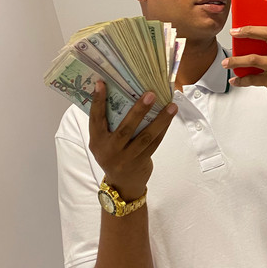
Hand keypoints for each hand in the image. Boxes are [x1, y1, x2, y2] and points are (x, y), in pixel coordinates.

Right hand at [89, 82, 177, 200]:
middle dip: (139, 110)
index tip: (101, 83)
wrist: (121, 184)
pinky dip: (163, 129)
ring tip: (171, 106)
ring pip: (146, 136)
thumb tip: (118, 94)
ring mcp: (127, 157)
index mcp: (97, 141)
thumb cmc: (112, 154)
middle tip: (151, 94)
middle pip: (126, 128)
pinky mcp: (141, 161)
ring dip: (160, 120)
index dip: (98, 101)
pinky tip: (170, 118)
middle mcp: (110, 150)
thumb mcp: (102, 142)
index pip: (96, 118)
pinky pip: (155, 143)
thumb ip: (107, 124)